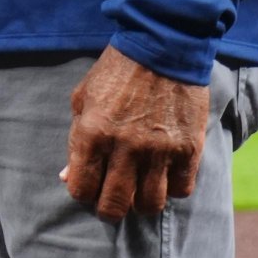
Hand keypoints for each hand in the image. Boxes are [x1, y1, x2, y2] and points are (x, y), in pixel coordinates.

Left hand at [62, 45, 207, 220]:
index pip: (82, 188)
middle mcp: (125, 147)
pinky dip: (172, 189)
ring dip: (142, 203)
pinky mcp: (189, 148)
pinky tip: (165, 177)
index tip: (88, 188)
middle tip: (113, 202)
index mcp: (92, 134)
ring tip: (139, 191)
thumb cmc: (116, 73)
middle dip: (110, 209)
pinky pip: (181, 189)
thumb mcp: (82, 100)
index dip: (83, 194)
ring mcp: (160, 150)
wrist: (163, 48)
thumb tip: (68, 176)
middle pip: (115, 205)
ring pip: (150, 204)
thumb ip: (75, 140)